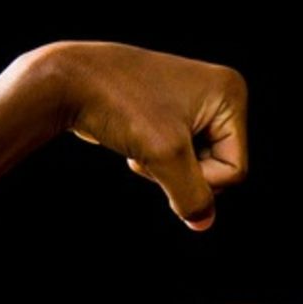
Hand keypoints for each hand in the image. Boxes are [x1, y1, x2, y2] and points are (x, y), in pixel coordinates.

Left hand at [30, 41, 249, 229]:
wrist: (67, 80)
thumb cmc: (119, 105)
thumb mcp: (165, 157)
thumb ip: (192, 196)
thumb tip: (203, 223)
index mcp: (230, 93)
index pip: (235, 169)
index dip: (200, 179)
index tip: (164, 155)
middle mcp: (218, 92)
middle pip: (219, 167)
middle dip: (181, 171)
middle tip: (150, 146)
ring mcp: (194, 100)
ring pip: (196, 164)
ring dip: (166, 166)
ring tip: (140, 139)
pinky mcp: (171, 110)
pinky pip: (178, 153)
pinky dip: (156, 157)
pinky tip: (134, 138)